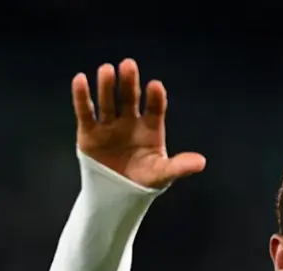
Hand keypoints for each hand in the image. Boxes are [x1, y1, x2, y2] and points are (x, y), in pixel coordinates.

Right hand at [71, 58, 205, 188]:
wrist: (118, 193)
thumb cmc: (145, 180)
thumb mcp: (163, 174)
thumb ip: (180, 167)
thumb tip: (202, 162)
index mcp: (151, 127)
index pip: (155, 108)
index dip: (155, 98)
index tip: (155, 86)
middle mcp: (130, 120)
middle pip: (130, 98)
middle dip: (129, 82)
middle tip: (128, 65)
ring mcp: (110, 124)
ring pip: (108, 101)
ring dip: (107, 85)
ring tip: (107, 69)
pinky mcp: (89, 130)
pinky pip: (85, 111)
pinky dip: (82, 96)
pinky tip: (80, 79)